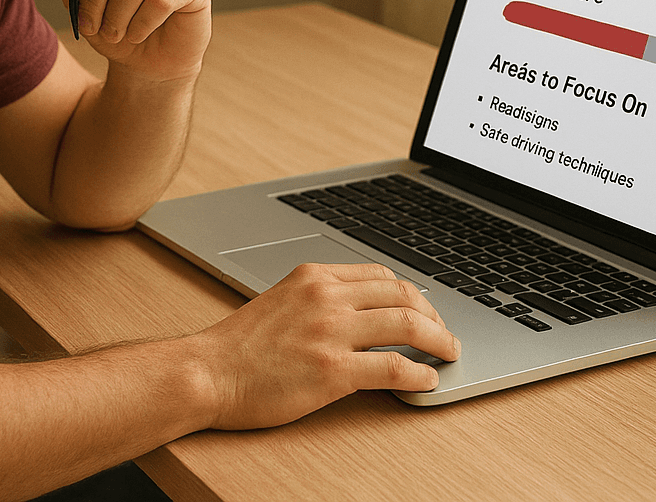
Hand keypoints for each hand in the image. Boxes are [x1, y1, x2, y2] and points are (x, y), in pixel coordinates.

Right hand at [192, 263, 461, 428]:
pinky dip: (420, 374)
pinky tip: (426, 381)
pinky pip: (394, 367)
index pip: (380, 275)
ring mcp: (331, 332)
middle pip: (403, 295)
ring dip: (438, 341)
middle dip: (434, 315)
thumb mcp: (281, 301)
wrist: (206, 373)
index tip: (423, 311)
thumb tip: (360, 314)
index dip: (411, 295)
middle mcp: (326, 297)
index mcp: (314, 276)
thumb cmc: (237, 347)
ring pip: (407, 325)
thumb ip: (318, 300)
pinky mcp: (333, 370)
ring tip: (449, 354)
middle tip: (445, 334)